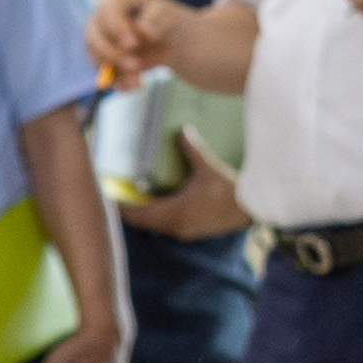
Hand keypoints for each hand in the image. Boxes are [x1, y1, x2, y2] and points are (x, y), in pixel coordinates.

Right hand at [86, 0, 190, 82]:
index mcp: (112, 6)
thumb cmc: (163, 18)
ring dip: (116, 73)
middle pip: (94, 40)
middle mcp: (98, 25)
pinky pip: (106, 76)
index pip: (107, 15)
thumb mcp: (166, 14)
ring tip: (138, 82)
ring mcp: (99, 46)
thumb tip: (144, 31)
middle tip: (134, 65)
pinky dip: (119, 83)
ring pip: (98, 61)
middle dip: (112, 55)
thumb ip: (156, 19)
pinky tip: (133, 86)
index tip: (132, 44)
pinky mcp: (105, 64)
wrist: (167, 38)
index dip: (117, 29)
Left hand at [118, 151, 246, 241]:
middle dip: (128, 209)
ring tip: (133, 197)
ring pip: (153, 225)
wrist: (255, 209)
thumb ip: (192, 150)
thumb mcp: (209, 168)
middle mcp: (175, 227)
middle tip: (117, 193)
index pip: (136, 214)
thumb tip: (181, 130)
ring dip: (143, 213)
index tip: (107, 195)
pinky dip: (157, 216)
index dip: (119, 206)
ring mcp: (184, 232)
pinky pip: (166, 226)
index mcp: (174, 214)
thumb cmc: (231, 189)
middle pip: (141, 222)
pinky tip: (157, 203)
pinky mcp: (192, 232)